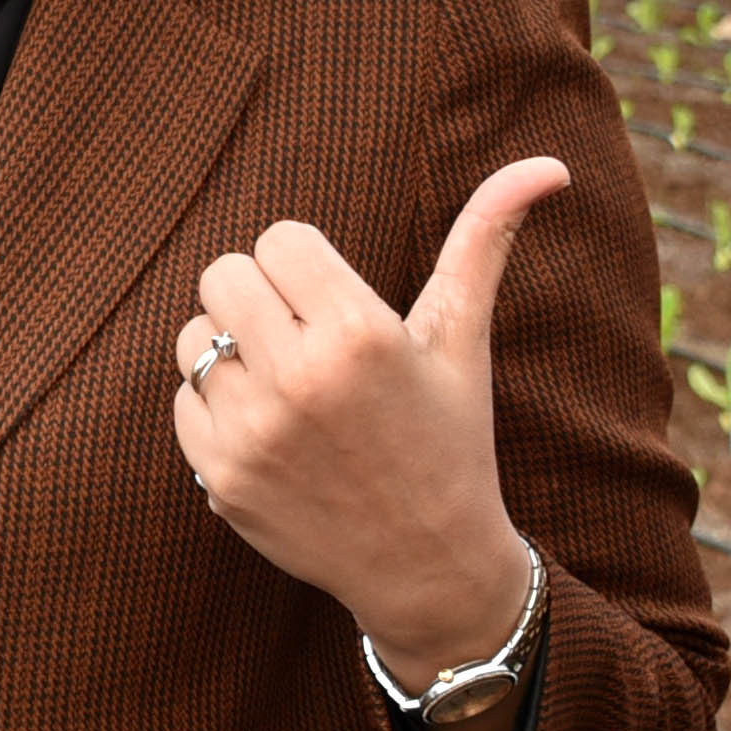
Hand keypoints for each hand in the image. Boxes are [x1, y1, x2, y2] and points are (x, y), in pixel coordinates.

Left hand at [171, 159, 562, 678]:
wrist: (427, 566)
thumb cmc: (449, 438)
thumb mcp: (465, 339)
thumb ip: (485, 239)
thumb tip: (548, 164)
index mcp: (358, 333)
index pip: (278, 240)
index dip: (307, 266)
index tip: (336, 305)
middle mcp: (298, 380)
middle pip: (223, 275)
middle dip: (262, 296)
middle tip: (304, 337)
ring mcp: (251, 433)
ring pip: (194, 337)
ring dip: (233, 351)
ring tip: (290, 387)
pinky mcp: (219, 477)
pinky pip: (182, 399)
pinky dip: (217, 409)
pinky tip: (274, 434)